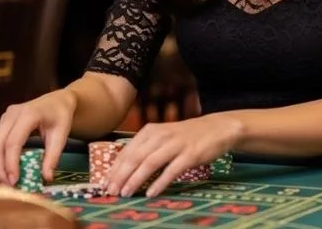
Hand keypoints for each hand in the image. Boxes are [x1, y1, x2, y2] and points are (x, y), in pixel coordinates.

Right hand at [0, 89, 76, 185]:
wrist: (58, 100)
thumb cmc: (60, 116)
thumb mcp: (62, 135)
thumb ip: (53, 156)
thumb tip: (46, 178)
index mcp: (28, 114)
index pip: (13, 142)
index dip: (11, 163)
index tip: (15, 181)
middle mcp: (12, 114)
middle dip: (0, 168)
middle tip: (8, 187)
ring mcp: (5, 117)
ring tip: (7, 182)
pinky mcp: (3, 122)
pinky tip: (6, 171)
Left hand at [105, 114, 241, 197]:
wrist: (216, 128)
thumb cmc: (186, 136)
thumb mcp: (162, 137)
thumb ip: (146, 149)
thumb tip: (124, 169)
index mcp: (150, 131)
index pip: (127, 151)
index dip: (115, 168)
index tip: (105, 183)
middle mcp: (160, 135)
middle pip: (135, 157)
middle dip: (121, 176)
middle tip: (111, 191)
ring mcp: (175, 144)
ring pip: (150, 163)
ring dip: (136, 180)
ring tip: (126, 193)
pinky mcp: (190, 155)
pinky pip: (171, 170)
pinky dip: (160, 182)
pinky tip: (151, 193)